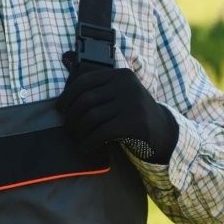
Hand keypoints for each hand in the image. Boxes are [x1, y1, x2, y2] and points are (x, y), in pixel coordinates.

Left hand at [56, 67, 177, 162]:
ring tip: (78, 139)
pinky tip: (87, 148)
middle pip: (86, 100)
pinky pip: (102, 133)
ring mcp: (133, 104)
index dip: (68, 95)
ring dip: (79, 132)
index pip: (85, 81)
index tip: (60, 108)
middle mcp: (127, 86)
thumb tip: (63, 86)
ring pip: (92, 117)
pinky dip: (89, 142)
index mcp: (120, 75)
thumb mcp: (119, 94)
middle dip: (72, 116)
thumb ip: (98, 89)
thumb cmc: (131, 113)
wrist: (163, 131)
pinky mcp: (136, 123)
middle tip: (69, 128)